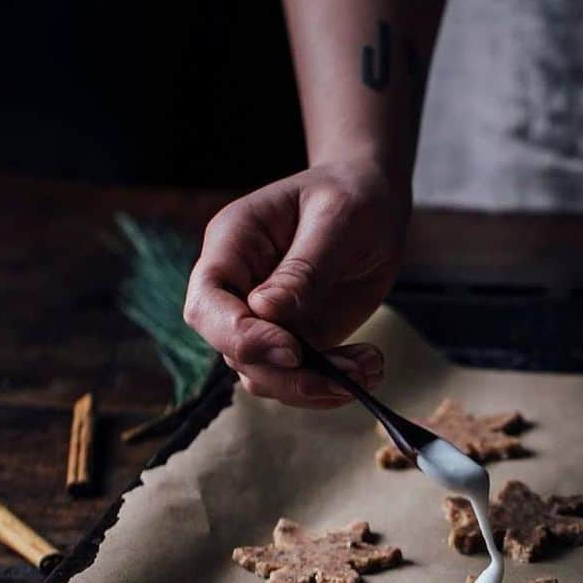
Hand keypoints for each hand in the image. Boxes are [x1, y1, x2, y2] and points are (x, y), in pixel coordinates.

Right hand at [184, 160, 409, 406]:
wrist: (375, 202)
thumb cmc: (352, 196)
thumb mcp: (336, 220)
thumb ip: (304, 267)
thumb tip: (264, 312)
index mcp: (233, 244)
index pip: (207, 304)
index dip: (240, 336)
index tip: (294, 349)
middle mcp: (238, 286)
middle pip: (234, 351)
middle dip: (289, 374)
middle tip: (348, 374)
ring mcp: (264, 318)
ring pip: (264, 376)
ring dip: (315, 386)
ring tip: (369, 368)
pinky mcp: (294, 337)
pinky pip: (297, 378)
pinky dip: (331, 385)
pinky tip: (370, 368)